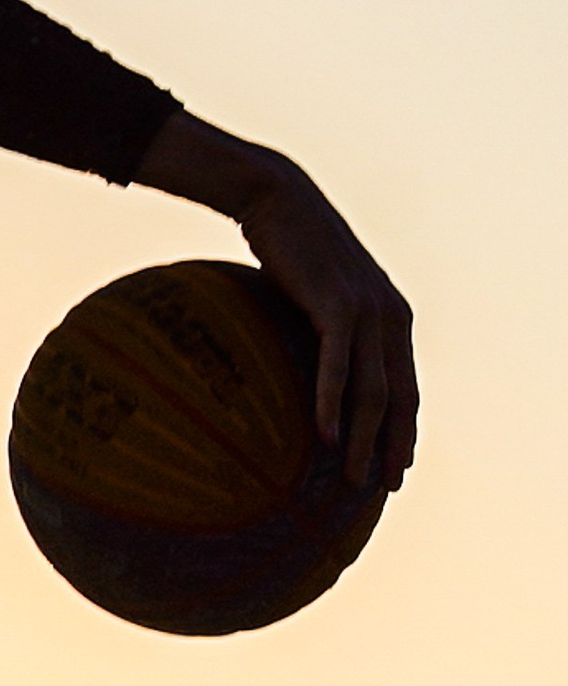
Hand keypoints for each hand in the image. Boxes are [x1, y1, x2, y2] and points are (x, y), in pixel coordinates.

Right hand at [137, 116, 416, 488]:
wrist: (278, 197)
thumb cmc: (285, 248)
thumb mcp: (311, 296)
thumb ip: (318, 333)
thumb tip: (289, 373)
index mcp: (391, 318)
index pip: (407, 386)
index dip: (405, 430)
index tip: (395, 467)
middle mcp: (390, 317)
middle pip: (402, 397)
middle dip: (396, 446)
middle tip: (384, 488)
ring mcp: (369, 312)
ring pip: (377, 391)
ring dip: (367, 439)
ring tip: (353, 477)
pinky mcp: (340, 305)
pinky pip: (340, 368)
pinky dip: (333, 405)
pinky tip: (326, 438)